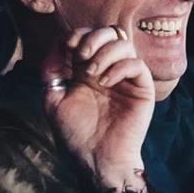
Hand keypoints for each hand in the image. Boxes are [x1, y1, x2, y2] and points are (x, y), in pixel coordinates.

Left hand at [42, 26, 154, 192]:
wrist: (96, 159)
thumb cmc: (74, 134)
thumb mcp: (53, 99)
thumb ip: (51, 71)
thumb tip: (55, 44)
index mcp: (86, 71)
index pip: (88, 37)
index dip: (77, 34)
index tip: (67, 46)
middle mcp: (108, 71)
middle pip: (108, 33)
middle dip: (92, 38)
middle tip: (80, 55)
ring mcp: (126, 80)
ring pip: (124, 44)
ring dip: (104, 52)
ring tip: (92, 74)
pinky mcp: (142, 91)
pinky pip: (137, 65)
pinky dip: (119, 67)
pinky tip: (105, 82)